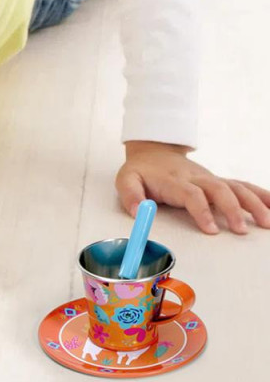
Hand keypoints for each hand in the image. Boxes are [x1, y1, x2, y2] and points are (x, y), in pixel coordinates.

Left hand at [116, 141, 269, 234]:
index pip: (191, 194)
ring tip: (266, 222)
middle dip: (232, 209)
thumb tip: (138, 213)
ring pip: (235, 187)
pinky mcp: (219, 181)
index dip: (202, 211)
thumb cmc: (141, 171)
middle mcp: (197, 178)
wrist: (154, 151)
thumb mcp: (126, 180)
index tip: (210, 230)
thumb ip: (130, 196)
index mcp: (174, 180)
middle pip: (219, 189)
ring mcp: (210, 178)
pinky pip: (243, 185)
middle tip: (241, 231)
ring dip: (253, 202)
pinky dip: (260, 194)